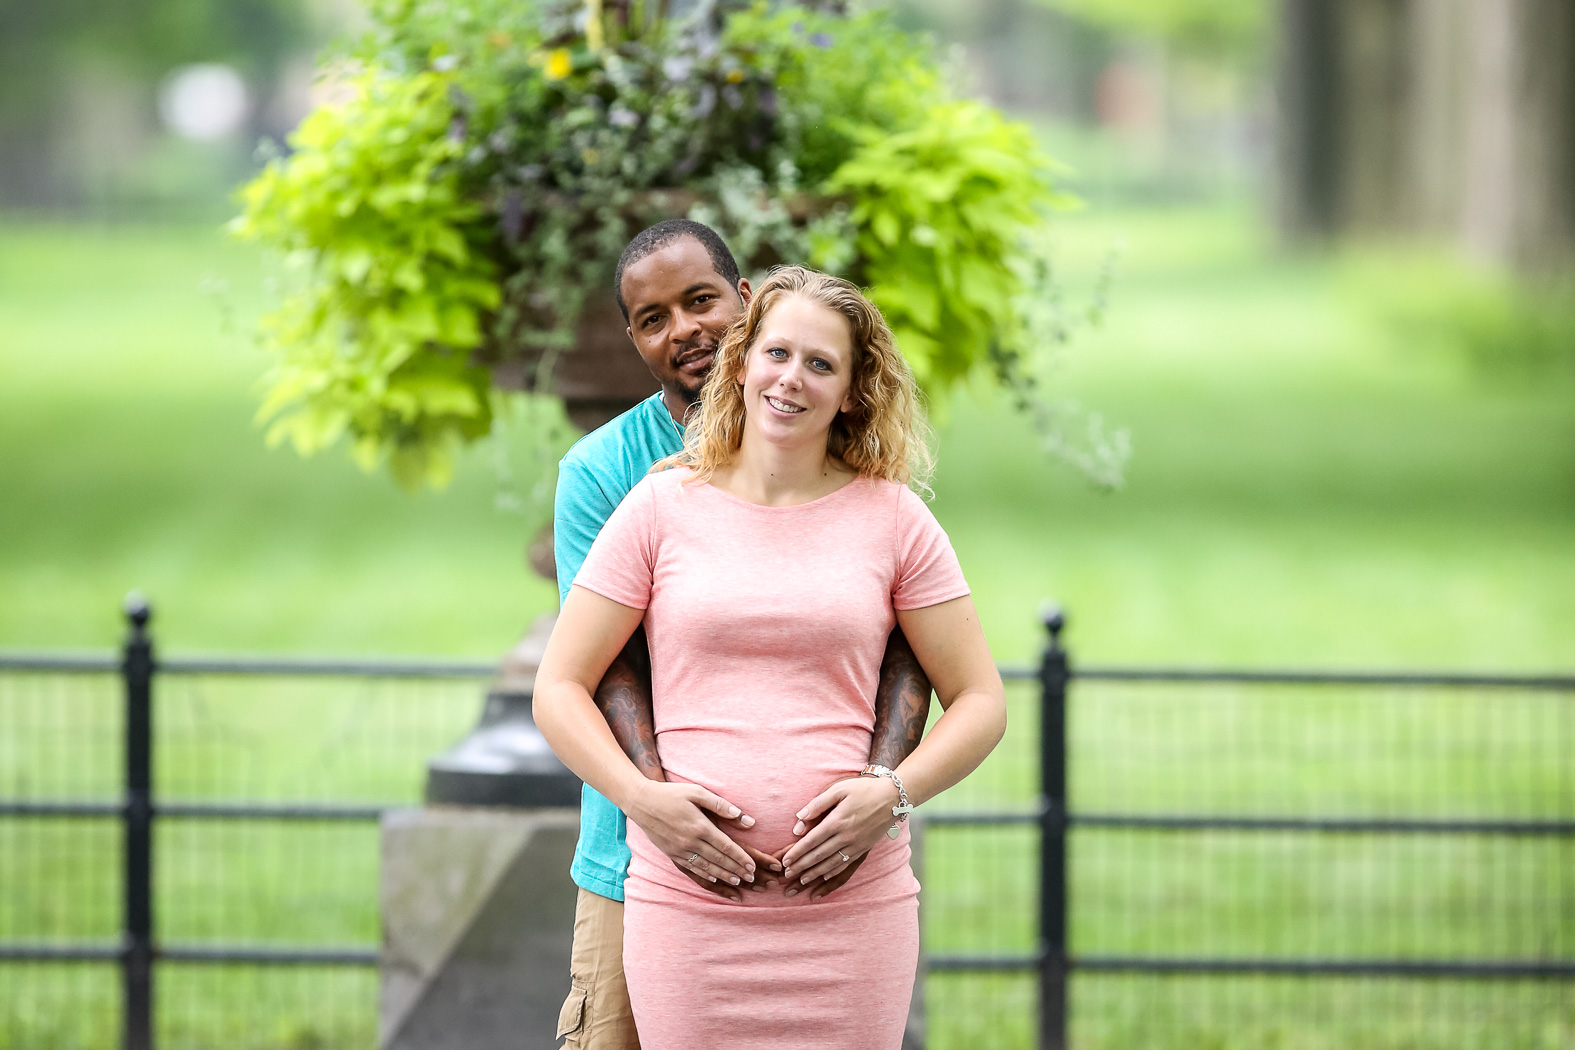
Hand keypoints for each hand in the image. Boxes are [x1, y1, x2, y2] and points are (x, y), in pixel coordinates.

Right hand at [624, 781, 757, 886]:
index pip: (726, 846)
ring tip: (737, 882)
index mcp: (700, 825)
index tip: (753, 866)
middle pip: (719, 859)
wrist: (640, 801)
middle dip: (736, 870)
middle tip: (751, 877)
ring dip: (723, 875)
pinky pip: (691, 868)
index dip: (741, 858)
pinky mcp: (671, 853)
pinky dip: (704, 875)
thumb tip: (745, 818)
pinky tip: (714, 879)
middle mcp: (690, 841)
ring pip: (706, 867)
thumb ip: (720, 805)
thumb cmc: (671, 793)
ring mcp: (679, 849)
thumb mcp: (696, 792)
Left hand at [780, 775, 898, 891]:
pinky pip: (846, 865)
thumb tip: (799, 819)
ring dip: (815, 873)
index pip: (812, 841)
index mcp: (837, 821)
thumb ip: (818, 804)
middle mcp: (846, 836)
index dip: (797, 852)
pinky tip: (824, 877)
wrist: (893, 797)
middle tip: (787, 874)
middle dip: (801, 867)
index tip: (785, 861)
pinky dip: (833, 872)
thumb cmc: (863, 789)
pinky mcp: (864, 848)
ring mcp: (856, 845)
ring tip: (801, 881)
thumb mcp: (839, 789)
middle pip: (819, 856)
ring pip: (831, 864)